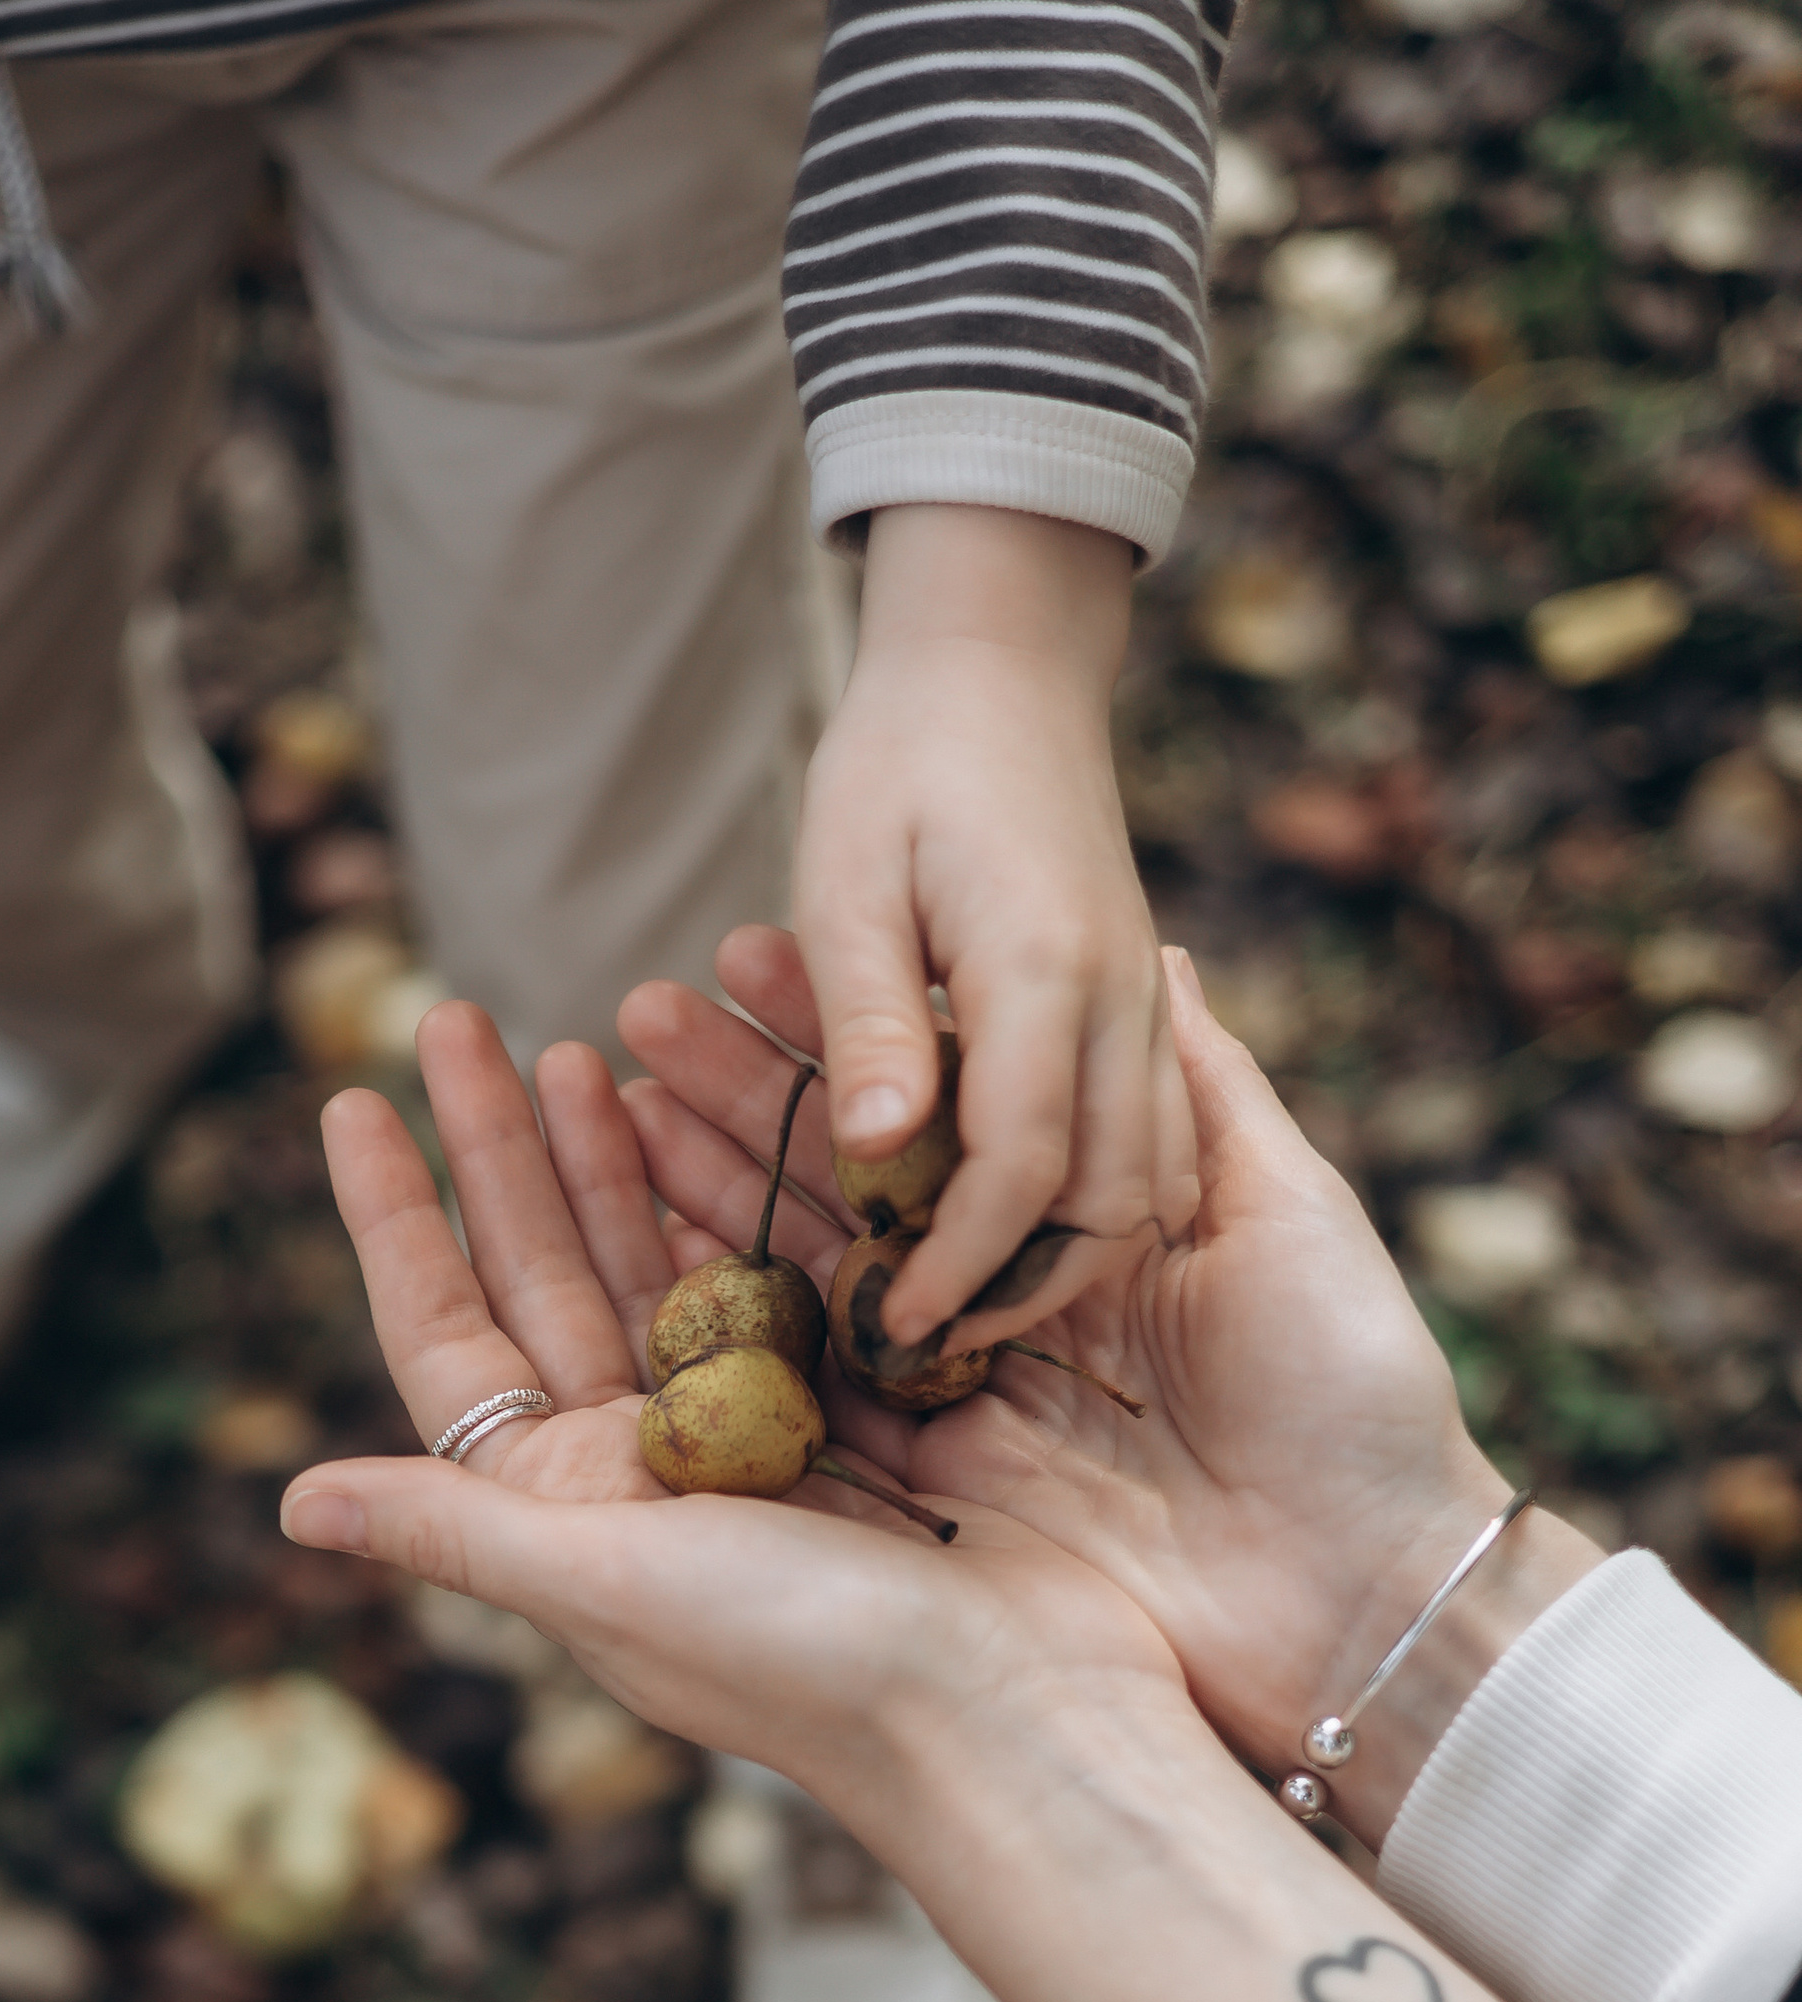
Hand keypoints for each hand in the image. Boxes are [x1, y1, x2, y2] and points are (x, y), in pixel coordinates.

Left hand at [282, 998, 1187, 1845]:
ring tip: (592, 1037)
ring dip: (619, 1149)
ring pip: (658, 1257)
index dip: (397, 1218)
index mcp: (569, 1510)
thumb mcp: (613, 1585)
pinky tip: (719, 1101)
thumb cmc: (809, 1668)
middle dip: (502, 1148)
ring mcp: (754, 1436)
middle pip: (546, 1275)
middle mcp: (645, 1471)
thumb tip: (290, 1499)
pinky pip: (778, 1265)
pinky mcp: (861, 1409)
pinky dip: (744, 1182)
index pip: (451, 1337)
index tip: (353, 1098)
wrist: (1019, 1718)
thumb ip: (458, 1530)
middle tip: (465, 1017)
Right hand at [622, 937, 1595, 1803]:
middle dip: (729, 1106)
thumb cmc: (1356, 1401)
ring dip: (695, 1189)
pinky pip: (808, 1399)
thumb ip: (1206, 1097)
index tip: (740, 959)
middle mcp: (1000, 1324)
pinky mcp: (932, 1505)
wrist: (1365, 1605)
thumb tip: (1162, 958)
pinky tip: (629, 1231)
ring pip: (800, 1282)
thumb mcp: (1290, 1220)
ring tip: (601, 1090)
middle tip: (634, 1016)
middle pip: (838, 1193)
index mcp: (1078, 1244)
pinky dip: (719, 1317)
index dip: (834, 1038)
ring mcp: (953, 1418)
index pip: (926, 1118)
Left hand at [795, 505, 1195, 1347]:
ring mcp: (1144, 1001)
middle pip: (1108, 1197)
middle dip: (1022, 1286)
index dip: (958, 1263)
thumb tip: (872, 1153)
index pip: (1020, 1166)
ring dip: (1067, 1256)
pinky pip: (1152, 1136)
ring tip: (966, 1300)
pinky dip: (1097, 1202)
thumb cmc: (898, 762)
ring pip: (1146, 1178)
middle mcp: (1117, 998)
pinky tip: (1018, 1231)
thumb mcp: (848, 878)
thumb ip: (867, 1018)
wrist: (1001, 664)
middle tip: (928, 1337)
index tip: (890, 1324)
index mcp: (1040, 971)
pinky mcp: (1142, 1002)